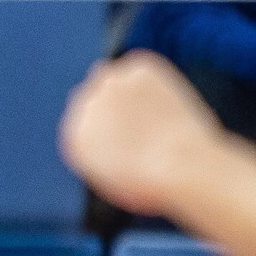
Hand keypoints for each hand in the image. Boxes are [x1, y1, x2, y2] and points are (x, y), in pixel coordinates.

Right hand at [60, 51, 225, 216]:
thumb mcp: (111, 179)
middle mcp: (85, 104)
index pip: (82, 122)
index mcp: (74, 137)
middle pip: (96, 97)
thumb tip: (110, 137)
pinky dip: (153, 82)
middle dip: (115, 107)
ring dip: (131, 92)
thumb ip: (101, 151)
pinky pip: (142, 71)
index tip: (123, 136)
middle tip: (141, 123)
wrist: (181, 168)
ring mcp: (112, 82)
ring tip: (156, 118)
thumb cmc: (152, 186)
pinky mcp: (139, 69)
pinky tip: (166, 104)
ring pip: (118, 80)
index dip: (105, 129)